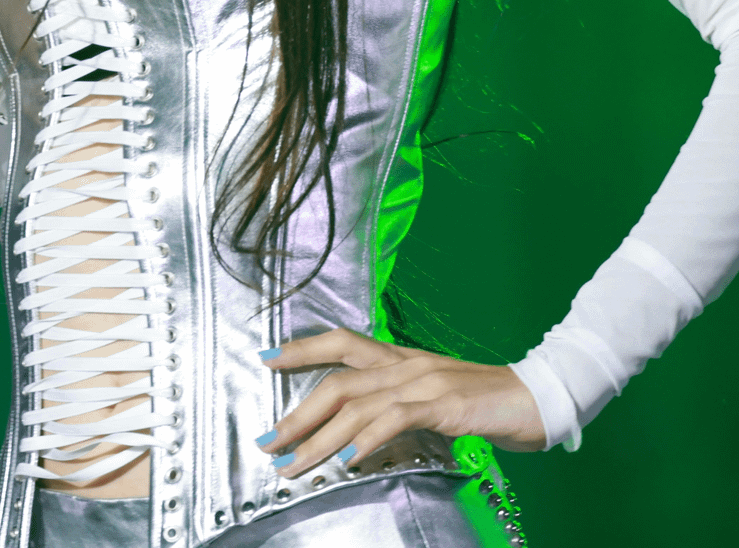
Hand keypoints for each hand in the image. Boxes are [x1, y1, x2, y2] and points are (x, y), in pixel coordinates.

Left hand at [257, 328, 545, 476]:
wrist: (538, 395)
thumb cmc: (485, 400)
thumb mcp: (434, 395)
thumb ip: (399, 404)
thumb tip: (359, 429)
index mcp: (401, 358)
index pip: (342, 343)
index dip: (303, 348)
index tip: (267, 359)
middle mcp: (405, 364)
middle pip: (337, 382)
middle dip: (297, 413)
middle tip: (269, 441)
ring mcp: (424, 382)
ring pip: (356, 404)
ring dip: (319, 437)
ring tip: (294, 463)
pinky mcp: (444, 405)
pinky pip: (395, 419)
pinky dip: (366, 438)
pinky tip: (348, 458)